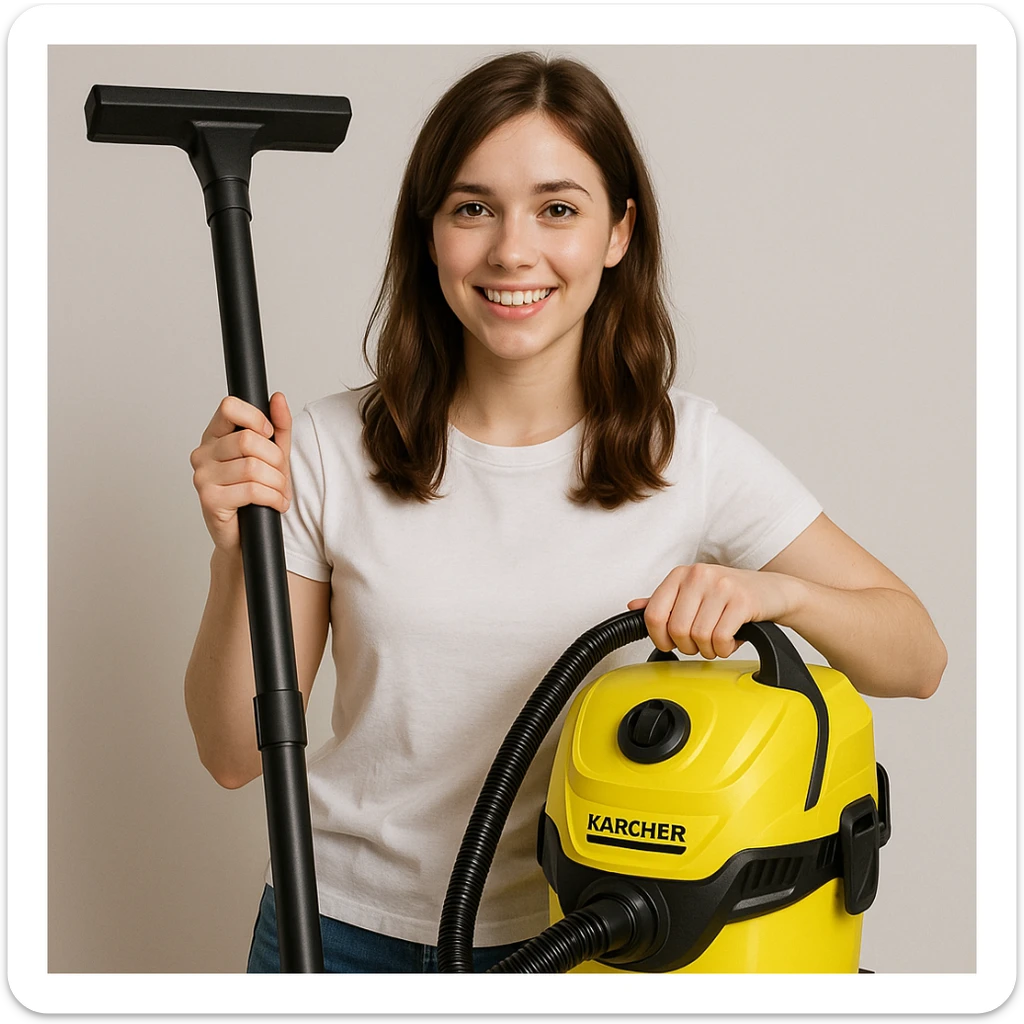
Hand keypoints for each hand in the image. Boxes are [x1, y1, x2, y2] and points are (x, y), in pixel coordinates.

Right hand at [189, 392, 292, 554]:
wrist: (246, 538)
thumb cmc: (256, 494)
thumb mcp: (274, 455)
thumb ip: (279, 426)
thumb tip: (277, 398)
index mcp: (215, 435)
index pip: (229, 406)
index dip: (257, 418)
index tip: (269, 435)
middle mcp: (203, 453)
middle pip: (248, 440)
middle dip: (276, 460)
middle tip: (282, 476)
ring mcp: (203, 476)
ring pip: (253, 467)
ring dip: (277, 483)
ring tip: (280, 493)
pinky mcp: (209, 499)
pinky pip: (252, 490)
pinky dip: (274, 498)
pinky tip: (276, 504)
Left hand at [627, 564, 796, 658]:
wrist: (774, 590)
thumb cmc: (731, 594)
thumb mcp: (694, 593)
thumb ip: (664, 601)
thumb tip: (634, 607)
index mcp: (681, 575)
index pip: (654, 615)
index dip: (660, 638)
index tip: (670, 644)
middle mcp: (699, 576)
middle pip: (677, 630)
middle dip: (688, 647)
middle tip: (700, 643)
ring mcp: (721, 587)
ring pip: (699, 636)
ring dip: (708, 649)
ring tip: (717, 640)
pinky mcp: (742, 601)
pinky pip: (721, 638)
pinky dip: (724, 648)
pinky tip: (730, 640)